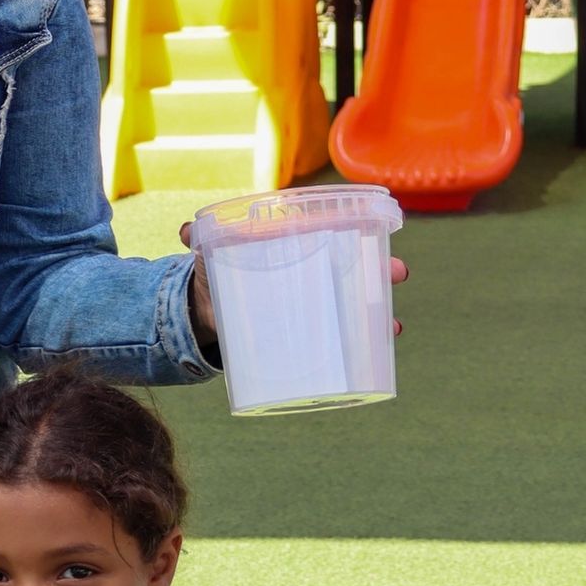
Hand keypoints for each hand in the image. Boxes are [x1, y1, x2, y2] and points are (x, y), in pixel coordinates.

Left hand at [178, 224, 407, 356]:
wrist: (203, 311)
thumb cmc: (215, 274)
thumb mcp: (210, 255)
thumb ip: (200, 240)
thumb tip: (186, 230)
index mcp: (293, 246)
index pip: (333, 233)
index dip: (358, 230)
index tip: (377, 234)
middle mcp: (310, 272)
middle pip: (354, 266)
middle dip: (381, 269)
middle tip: (398, 272)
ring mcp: (311, 304)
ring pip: (354, 303)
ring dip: (378, 312)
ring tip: (393, 325)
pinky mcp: (304, 332)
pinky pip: (340, 337)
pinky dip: (360, 346)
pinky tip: (376, 354)